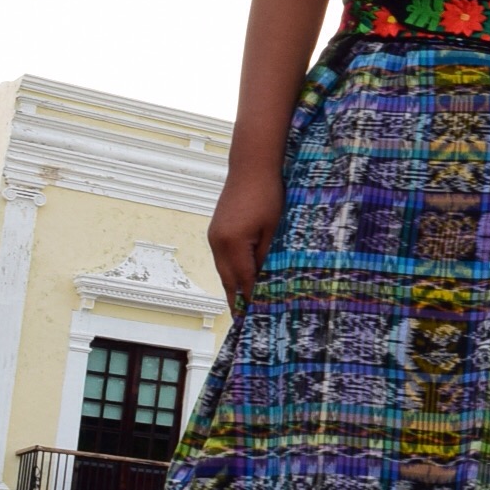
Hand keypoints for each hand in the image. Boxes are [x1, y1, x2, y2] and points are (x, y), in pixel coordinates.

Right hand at [207, 166, 284, 311]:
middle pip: (228, 280)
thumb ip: (268, 256)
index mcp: (233, 243)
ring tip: (242, 306)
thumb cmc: (269, 196)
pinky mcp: (216, 231)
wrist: (251, 167)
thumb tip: (266, 280)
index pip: (243, 280)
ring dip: (232, 287)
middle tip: (245, 322)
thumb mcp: (274, 229)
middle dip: (236, 300)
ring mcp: (214, 236)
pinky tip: (239, 280)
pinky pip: (223, 259)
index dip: (251, 299)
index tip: (258, 317)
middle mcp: (218, 243)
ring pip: (223, 270)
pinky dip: (230, 272)